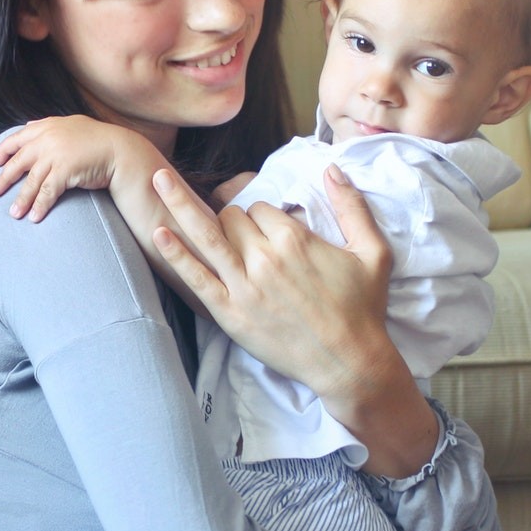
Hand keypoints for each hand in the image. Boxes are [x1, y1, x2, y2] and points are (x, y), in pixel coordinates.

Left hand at [0, 116, 136, 221]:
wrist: (120, 150)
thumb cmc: (97, 139)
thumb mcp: (71, 124)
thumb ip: (48, 126)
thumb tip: (28, 126)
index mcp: (47, 126)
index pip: (17, 138)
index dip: (4, 151)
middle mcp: (48, 139)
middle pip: (18, 161)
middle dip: (5, 178)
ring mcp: (56, 155)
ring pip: (31, 180)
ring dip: (21, 199)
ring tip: (14, 213)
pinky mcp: (65, 171)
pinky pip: (47, 192)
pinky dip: (39, 206)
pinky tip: (34, 217)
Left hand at [151, 164, 438, 475]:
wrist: (349, 362)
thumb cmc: (363, 308)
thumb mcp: (373, 252)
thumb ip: (353, 206)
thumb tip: (332, 168)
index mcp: (294, 240)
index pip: (260, 207)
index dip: (261, 214)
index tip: (267, 226)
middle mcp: (264, 258)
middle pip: (232, 218)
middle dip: (233, 217)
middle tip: (240, 231)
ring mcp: (243, 286)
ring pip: (206, 234)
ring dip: (179, 202)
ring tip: (157, 178)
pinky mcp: (230, 313)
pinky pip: (196, 278)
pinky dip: (176, 255)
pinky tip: (159, 233)